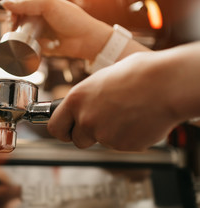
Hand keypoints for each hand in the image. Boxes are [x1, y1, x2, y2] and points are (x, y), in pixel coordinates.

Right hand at [0, 0, 112, 60]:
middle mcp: (39, 16)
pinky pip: (30, 47)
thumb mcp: (49, 4)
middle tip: (15, 29)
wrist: (86, 40)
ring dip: (22, 38)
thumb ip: (27, 3)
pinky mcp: (42, 45)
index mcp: (40, 3)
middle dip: (15, 25)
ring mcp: (40, 31)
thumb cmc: (73, 19)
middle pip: (18, 20)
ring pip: (22, 34)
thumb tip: (6, 3)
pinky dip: (31, 48)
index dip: (12, 11)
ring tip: (29, 40)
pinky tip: (39, 47)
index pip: (19, 4)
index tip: (11, 19)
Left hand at [47, 51, 184, 150]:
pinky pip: (121, 144)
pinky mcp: (125, 146)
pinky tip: (137, 119)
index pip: (55, 127)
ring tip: (126, 113)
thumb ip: (87, 98)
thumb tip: (85, 104)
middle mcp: (87, 120)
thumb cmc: (137, 74)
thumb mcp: (101, 80)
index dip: (62, 130)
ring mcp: (105, 136)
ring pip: (102, 142)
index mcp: (77, 100)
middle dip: (86, 135)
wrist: (166, 84)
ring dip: (110, 133)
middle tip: (101, 122)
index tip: (67, 130)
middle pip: (77, 141)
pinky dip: (127, 137)